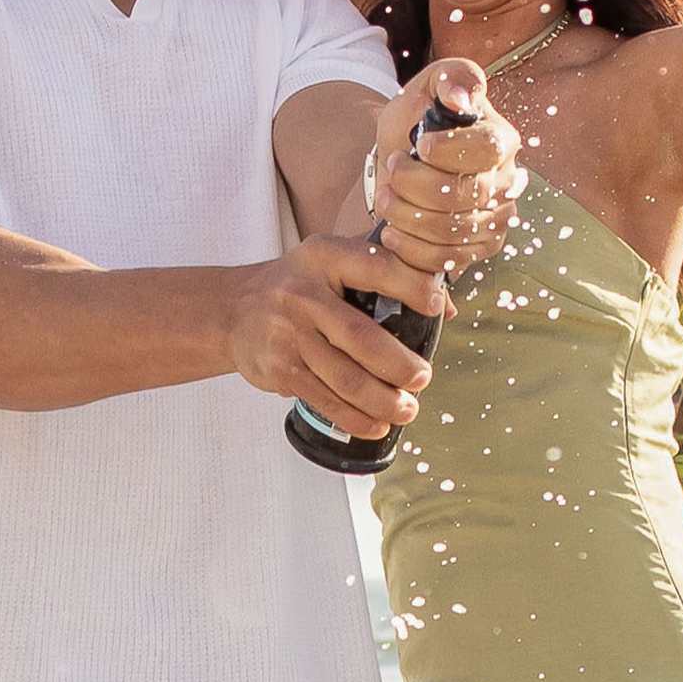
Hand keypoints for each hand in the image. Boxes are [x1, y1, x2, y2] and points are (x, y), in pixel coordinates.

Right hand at [228, 235, 442, 439]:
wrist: (234, 310)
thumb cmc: (300, 284)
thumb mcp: (334, 261)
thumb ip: (387, 272)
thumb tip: (447, 307)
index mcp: (325, 257)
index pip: (374, 267)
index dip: (409, 286)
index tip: (437, 306)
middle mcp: (303, 294)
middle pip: (360, 336)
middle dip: (398, 365)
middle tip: (423, 379)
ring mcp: (288, 334)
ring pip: (344, 377)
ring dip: (381, 401)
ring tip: (407, 409)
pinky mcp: (280, 369)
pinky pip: (324, 400)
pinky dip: (354, 418)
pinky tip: (376, 424)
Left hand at [372, 59, 524, 275]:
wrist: (402, 156)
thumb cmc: (418, 118)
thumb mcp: (428, 85)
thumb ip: (451, 77)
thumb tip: (462, 98)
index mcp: (501, 139)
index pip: (488, 149)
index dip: (450, 150)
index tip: (419, 145)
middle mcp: (507, 181)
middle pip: (467, 194)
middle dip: (417, 185)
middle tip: (392, 169)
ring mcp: (496, 219)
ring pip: (455, 231)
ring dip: (408, 216)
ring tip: (386, 196)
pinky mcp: (478, 248)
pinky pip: (448, 260)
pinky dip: (412, 249)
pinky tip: (392, 231)